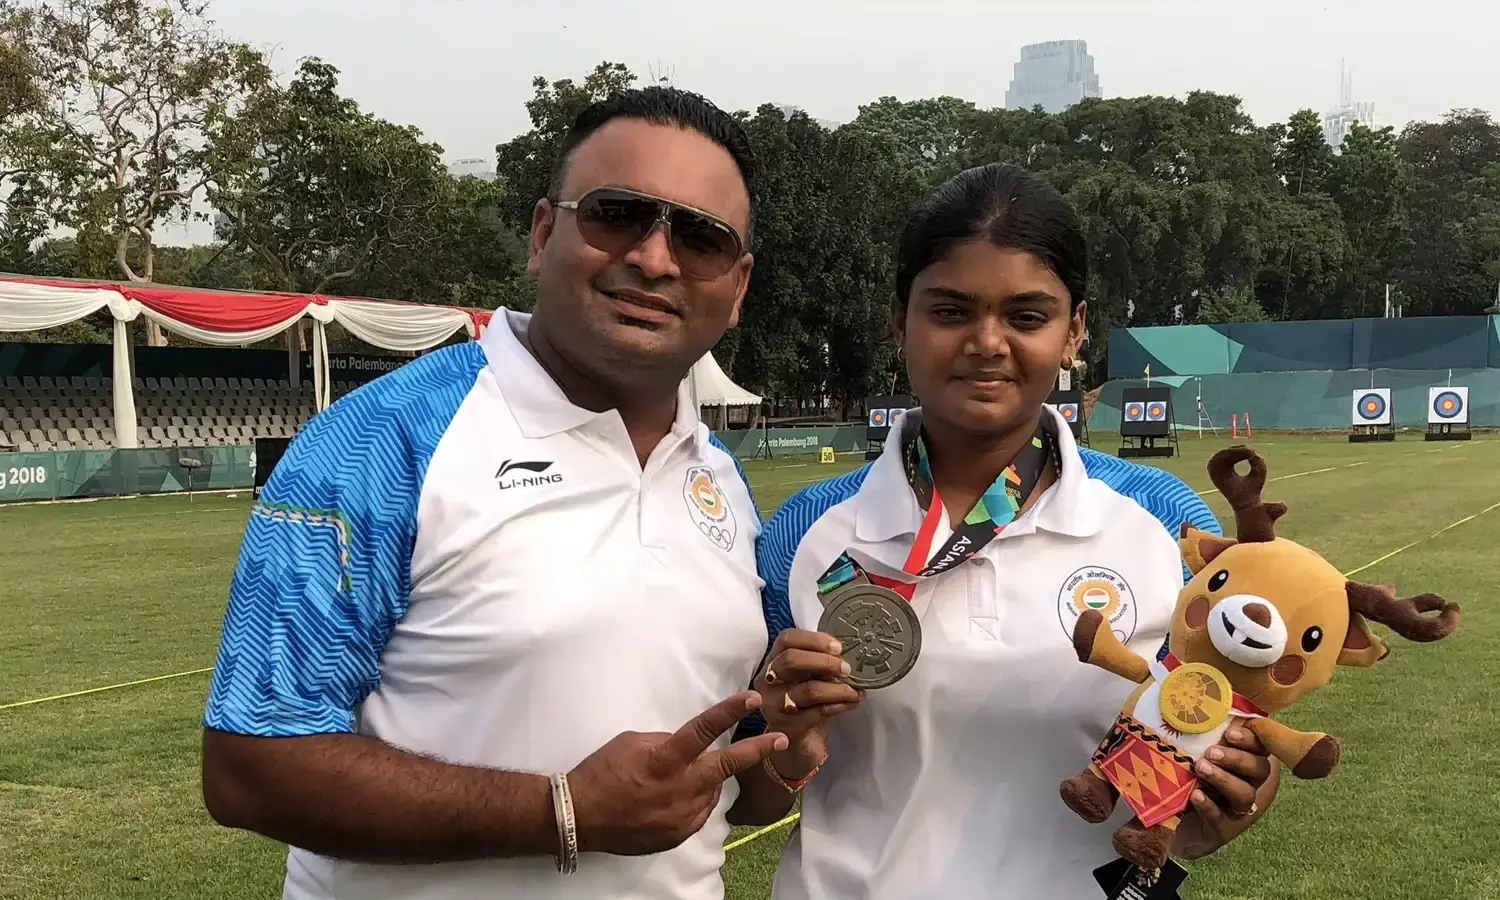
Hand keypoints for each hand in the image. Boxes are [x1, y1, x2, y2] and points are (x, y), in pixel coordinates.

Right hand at [568, 692, 787, 855]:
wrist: (580, 817)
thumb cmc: (601, 772)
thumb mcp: (632, 742)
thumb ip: (666, 742)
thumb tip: (687, 745)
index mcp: (665, 760)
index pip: (704, 730)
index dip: (731, 711)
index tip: (753, 698)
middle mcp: (679, 789)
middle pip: (726, 766)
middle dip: (756, 751)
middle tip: (779, 739)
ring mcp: (681, 816)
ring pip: (712, 791)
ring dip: (709, 779)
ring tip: (686, 776)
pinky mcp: (678, 835)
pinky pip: (698, 813)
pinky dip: (695, 801)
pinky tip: (677, 797)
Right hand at [755, 629, 863, 778]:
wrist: (793, 741)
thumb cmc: (802, 702)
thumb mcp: (806, 677)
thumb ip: (819, 662)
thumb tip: (848, 653)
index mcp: (772, 661)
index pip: (787, 639)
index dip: (814, 639)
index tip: (838, 647)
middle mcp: (768, 681)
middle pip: (791, 660)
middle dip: (825, 662)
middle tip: (847, 669)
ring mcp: (774, 705)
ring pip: (809, 690)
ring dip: (839, 689)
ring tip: (855, 690)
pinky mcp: (787, 726)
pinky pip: (819, 712)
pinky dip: (840, 705)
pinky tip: (851, 703)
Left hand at [1171, 725, 1275, 858]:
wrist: (1168, 818)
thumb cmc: (1182, 772)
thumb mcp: (1187, 746)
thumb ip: (1196, 727)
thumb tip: (1188, 692)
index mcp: (1243, 758)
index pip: (1261, 746)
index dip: (1252, 738)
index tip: (1230, 732)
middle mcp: (1246, 782)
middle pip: (1259, 769)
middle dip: (1237, 758)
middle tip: (1211, 752)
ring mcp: (1236, 807)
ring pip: (1245, 794)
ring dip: (1224, 779)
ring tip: (1200, 768)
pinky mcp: (1223, 828)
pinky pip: (1222, 819)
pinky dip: (1210, 806)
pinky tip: (1196, 796)